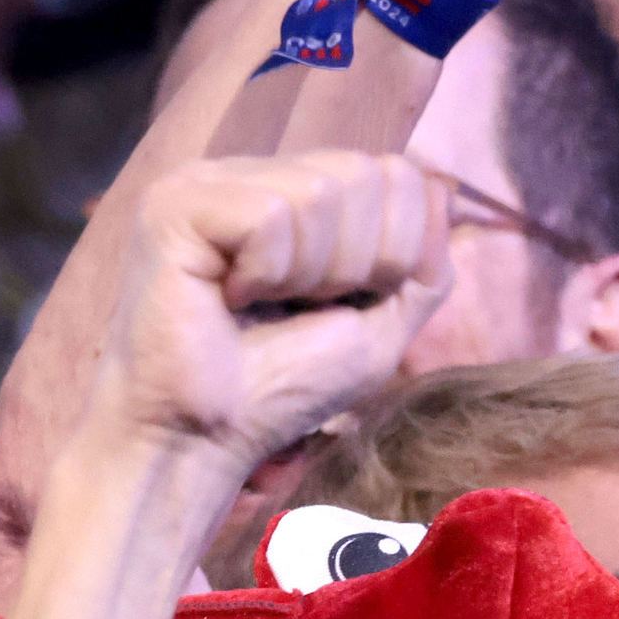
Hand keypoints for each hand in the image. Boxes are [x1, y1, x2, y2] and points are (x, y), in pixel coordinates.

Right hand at [92, 154, 445, 476]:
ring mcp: (208, 183)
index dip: (392, 255)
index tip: (330, 308)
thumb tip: (442, 191)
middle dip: (354, 266)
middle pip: (366, 174)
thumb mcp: (379, 328)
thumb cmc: (278, 393)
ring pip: (321, 190)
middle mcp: (249, 175)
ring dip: (308, 276)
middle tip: (291, 312)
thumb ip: (423, 264)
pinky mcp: (176, 207)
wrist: (196, 444)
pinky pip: (271, 215)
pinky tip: (227, 301)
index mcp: (291, 192)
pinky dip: (267, 274)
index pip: (396, 174)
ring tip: (258, 308)